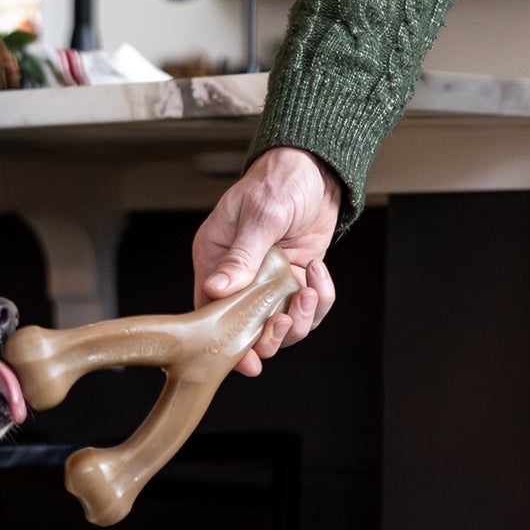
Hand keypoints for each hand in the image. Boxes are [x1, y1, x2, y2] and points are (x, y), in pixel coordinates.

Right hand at [192, 147, 340, 376]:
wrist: (316, 169)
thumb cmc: (279, 181)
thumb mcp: (260, 215)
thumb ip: (241, 256)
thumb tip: (216, 290)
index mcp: (215, 260)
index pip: (211, 311)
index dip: (226, 340)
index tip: (245, 360)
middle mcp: (239, 278)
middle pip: (246, 329)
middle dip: (268, 337)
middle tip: (284, 323)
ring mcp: (268, 283)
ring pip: (279, 326)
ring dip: (299, 320)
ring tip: (307, 291)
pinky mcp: (294, 282)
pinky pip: (307, 310)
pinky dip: (319, 301)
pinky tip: (319, 274)